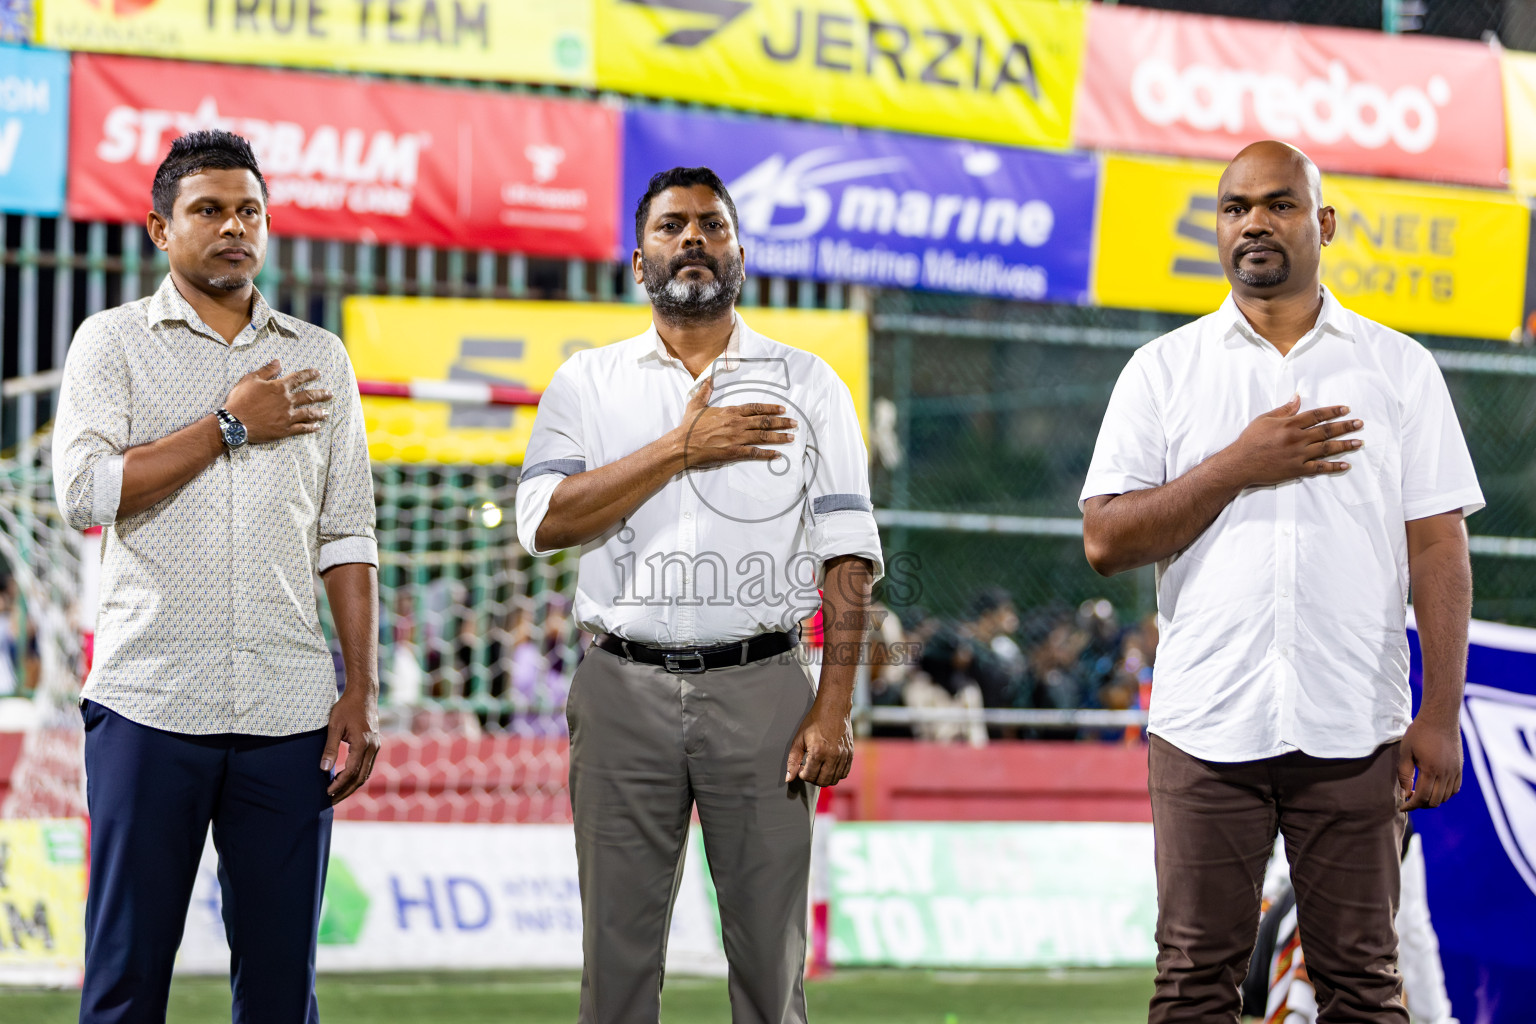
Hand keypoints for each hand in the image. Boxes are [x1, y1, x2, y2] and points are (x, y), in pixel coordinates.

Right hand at [224, 359, 332, 443]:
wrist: (234, 423)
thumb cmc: (240, 400)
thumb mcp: (250, 380)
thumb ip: (266, 371)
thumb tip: (278, 361)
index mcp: (279, 388)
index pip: (298, 378)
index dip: (309, 374)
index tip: (318, 373)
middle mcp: (287, 401)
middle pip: (309, 396)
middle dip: (321, 394)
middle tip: (330, 393)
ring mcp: (287, 416)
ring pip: (309, 413)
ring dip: (319, 412)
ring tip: (327, 412)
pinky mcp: (285, 430)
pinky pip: (302, 428)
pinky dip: (311, 427)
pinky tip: (317, 427)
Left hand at [322, 689, 380, 804]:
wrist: (363, 694)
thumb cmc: (347, 707)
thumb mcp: (334, 726)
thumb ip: (329, 749)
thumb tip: (323, 769)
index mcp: (363, 744)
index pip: (351, 771)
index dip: (339, 784)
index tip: (327, 792)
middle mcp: (373, 747)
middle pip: (361, 777)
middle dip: (346, 791)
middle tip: (331, 800)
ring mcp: (376, 746)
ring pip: (366, 773)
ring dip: (352, 785)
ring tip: (337, 794)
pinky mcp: (374, 745)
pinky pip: (367, 766)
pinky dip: (357, 776)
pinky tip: (346, 779)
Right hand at [676, 379, 796, 469]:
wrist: (682, 444)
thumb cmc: (689, 426)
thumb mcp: (696, 404)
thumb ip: (705, 391)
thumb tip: (709, 379)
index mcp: (730, 412)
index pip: (755, 408)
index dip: (770, 408)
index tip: (782, 409)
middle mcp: (736, 423)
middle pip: (764, 421)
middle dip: (781, 422)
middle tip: (794, 423)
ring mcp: (736, 438)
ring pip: (763, 436)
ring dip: (779, 437)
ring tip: (791, 437)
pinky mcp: (734, 452)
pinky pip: (754, 452)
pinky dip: (767, 453)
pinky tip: (777, 454)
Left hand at [785, 698, 853, 786]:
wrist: (834, 708)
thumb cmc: (814, 722)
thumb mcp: (799, 739)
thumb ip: (792, 760)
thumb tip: (789, 778)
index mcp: (818, 752)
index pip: (810, 776)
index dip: (803, 775)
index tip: (801, 768)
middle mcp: (832, 756)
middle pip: (822, 781)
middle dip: (813, 779)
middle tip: (809, 769)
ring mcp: (843, 756)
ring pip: (834, 780)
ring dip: (824, 778)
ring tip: (818, 769)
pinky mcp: (850, 754)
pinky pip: (844, 773)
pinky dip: (835, 775)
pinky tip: (828, 766)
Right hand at [1222, 395, 1362, 487]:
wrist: (1240, 463)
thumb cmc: (1250, 440)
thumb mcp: (1264, 419)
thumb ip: (1284, 410)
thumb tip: (1297, 398)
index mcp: (1290, 424)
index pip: (1317, 415)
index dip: (1333, 411)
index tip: (1346, 409)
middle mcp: (1297, 438)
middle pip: (1326, 430)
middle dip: (1345, 426)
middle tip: (1360, 424)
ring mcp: (1298, 455)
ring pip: (1327, 448)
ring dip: (1345, 445)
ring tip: (1359, 442)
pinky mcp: (1297, 469)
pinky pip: (1319, 468)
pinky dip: (1333, 467)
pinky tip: (1345, 465)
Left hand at [1397, 716, 1461, 810]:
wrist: (1440, 718)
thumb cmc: (1419, 732)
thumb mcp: (1406, 751)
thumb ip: (1405, 774)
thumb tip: (1404, 792)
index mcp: (1431, 770)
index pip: (1422, 797)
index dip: (1411, 805)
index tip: (1402, 807)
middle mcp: (1446, 774)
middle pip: (1435, 801)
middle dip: (1420, 804)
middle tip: (1409, 798)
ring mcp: (1455, 772)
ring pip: (1445, 797)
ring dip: (1432, 799)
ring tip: (1419, 792)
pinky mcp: (1460, 768)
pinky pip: (1454, 789)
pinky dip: (1444, 794)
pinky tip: (1433, 788)